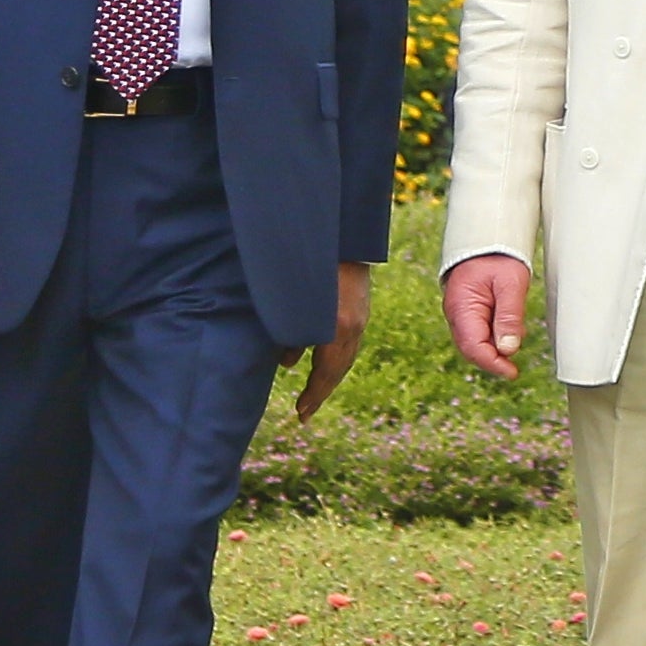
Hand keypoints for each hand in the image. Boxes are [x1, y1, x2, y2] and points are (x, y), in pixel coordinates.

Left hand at [294, 262, 371, 421]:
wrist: (343, 230)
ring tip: (311, 390)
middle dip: (321, 391)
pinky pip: (347, 338)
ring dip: (327, 374)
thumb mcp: (293, 301)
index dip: (314, 395)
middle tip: (305, 411)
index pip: (327, 372)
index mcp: (339, 326)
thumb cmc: (307, 262)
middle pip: (339, 367)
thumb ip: (290, 333)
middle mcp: (354, 323)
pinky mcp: (358, 303)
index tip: (301, 415)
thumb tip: (286, 363)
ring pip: (345, 353)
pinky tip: (315, 356)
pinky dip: (332, 354)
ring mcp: (359, 313)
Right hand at [444, 251, 530, 380]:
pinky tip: (511, 334)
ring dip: (494, 350)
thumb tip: (509, 349)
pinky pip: (479, 333)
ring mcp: (461, 314)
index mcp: (462, 308)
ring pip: (475, 343)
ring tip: (515, 343)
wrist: (488, 240)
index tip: (512, 372)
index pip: (473, 347)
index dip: (492, 364)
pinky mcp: (469, 312)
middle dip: (492, 361)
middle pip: (471, 350)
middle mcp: (457, 315)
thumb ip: (510, 316)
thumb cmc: (499, 258)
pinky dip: (494, 339)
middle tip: (514, 369)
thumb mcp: (511, 284)